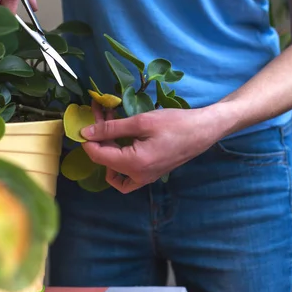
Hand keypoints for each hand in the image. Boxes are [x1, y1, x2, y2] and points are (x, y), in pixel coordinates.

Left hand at [81, 102, 221, 192]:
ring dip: (108, 149)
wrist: (204, 130)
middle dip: (100, 137)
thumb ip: (112, 128)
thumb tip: (86, 132)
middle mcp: (138, 176)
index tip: (86, 119)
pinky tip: (122, 144)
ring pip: (115, 172)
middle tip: (102, 113)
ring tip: (110, 127)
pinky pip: (128, 176)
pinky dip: (119, 163)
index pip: (98, 155)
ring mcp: (145, 178)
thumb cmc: (176, 124)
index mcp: (134, 164)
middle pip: (106, 161)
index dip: (87, 138)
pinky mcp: (151, 174)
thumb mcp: (142, 121)